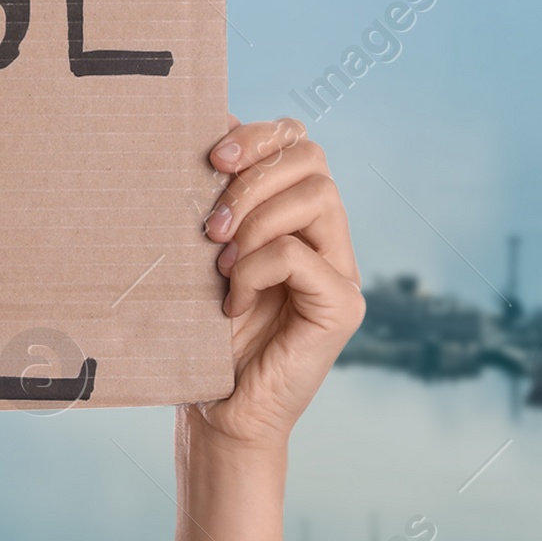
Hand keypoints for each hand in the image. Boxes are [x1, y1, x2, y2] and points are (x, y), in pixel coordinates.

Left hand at [196, 116, 363, 450]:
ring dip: (254, 220)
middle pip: (311, 158)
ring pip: (316, 196)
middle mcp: (327, 236)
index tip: (210, 156)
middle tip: (209, 225)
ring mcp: (341, 270)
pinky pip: (300, 255)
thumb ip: (212, 199)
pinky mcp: (343, 306)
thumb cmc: (200, 329)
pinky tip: (232, 301)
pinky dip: (255, 269)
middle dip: (252, 177)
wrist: (216, 409)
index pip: (297, 142)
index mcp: (295, 215)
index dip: (258, 136)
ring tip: (218, 261)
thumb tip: (198, 131)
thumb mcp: (199, 252)